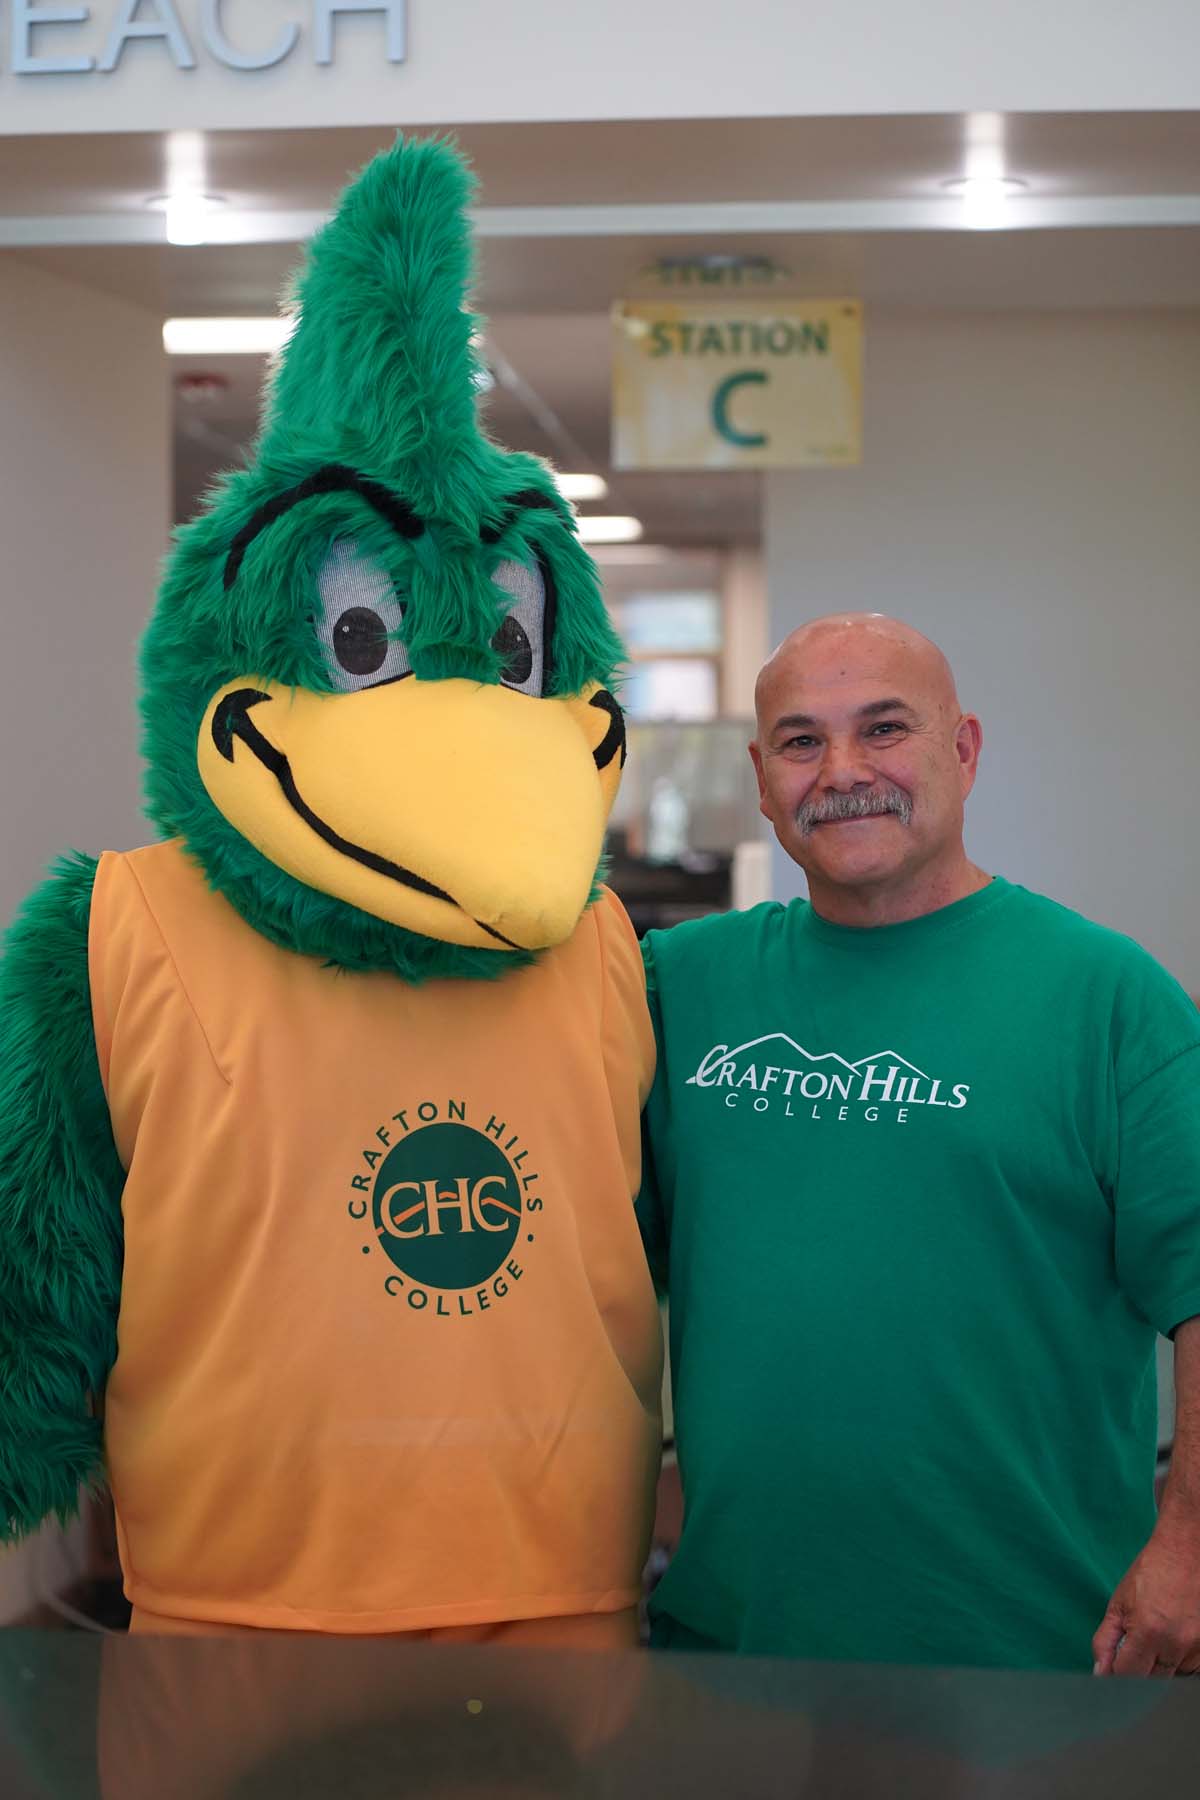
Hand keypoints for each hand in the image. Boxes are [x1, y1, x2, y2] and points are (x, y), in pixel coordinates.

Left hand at [1093, 1521, 1199, 1676]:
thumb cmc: (1150, 1573)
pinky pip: (1192, 1668)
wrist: (1185, 1551)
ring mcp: (1197, 1648)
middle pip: (1152, 1681)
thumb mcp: (1119, 1603)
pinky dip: (1181, 1660)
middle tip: (1136, 1648)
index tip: (1114, 1669)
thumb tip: (1101, 1671)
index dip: (1117, 1676)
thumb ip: (1106, 1640)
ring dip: (1163, 1666)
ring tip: (1159, 1635)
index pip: (1128, 1676)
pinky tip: (1174, 1638)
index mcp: (1148, 1632)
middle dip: (1140, 1670)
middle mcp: (1176, 1644)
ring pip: (1174, 1676)